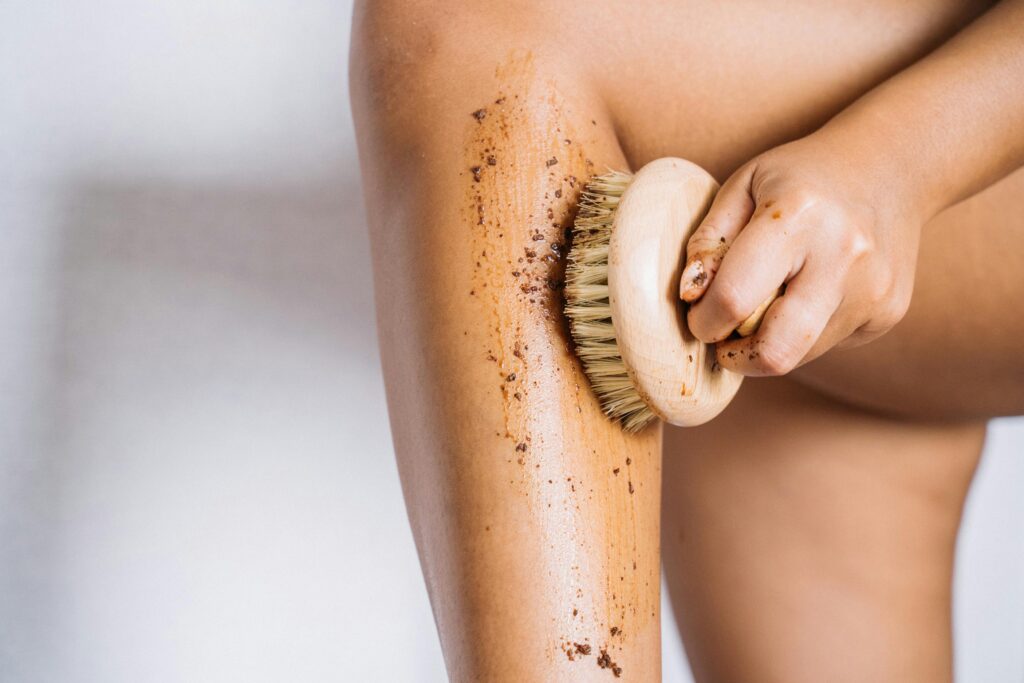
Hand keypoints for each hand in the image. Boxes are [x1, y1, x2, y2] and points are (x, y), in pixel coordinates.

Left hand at [679, 133, 921, 375]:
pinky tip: (812, 289)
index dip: (704, 321)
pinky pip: (828, 344)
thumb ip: (708, 240)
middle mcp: (844, 256)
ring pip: (800, 355)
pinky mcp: (890, 311)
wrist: (893, 164)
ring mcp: (874, 289)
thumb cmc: (802, 175)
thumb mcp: (743, 185)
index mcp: (798, 216)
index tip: (699, 315)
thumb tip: (690, 295)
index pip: (734, 299)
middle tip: (725, 336)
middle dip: (738, 358)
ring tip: (770, 299)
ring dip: (770, 341)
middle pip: (777, 352)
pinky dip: (805, 330)